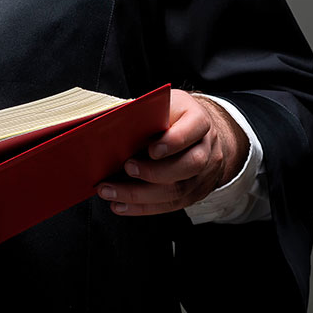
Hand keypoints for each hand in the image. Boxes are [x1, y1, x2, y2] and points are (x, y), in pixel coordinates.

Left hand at [95, 89, 247, 215]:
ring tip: (109, 191)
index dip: (173, 141)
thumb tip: (105, 124)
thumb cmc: (171, 117)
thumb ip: (141, 114)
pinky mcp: (194, 193)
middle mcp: (206, 147)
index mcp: (199, 120)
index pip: (194, 129)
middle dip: (154, 172)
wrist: (197, 134)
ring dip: (139, 195)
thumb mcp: (160, 105)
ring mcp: (204, 173)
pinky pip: (170, 205)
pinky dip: (141, 207)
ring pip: (178, 190)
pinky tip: (120, 205)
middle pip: (190, 164)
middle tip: (126, 168)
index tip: (151, 149)